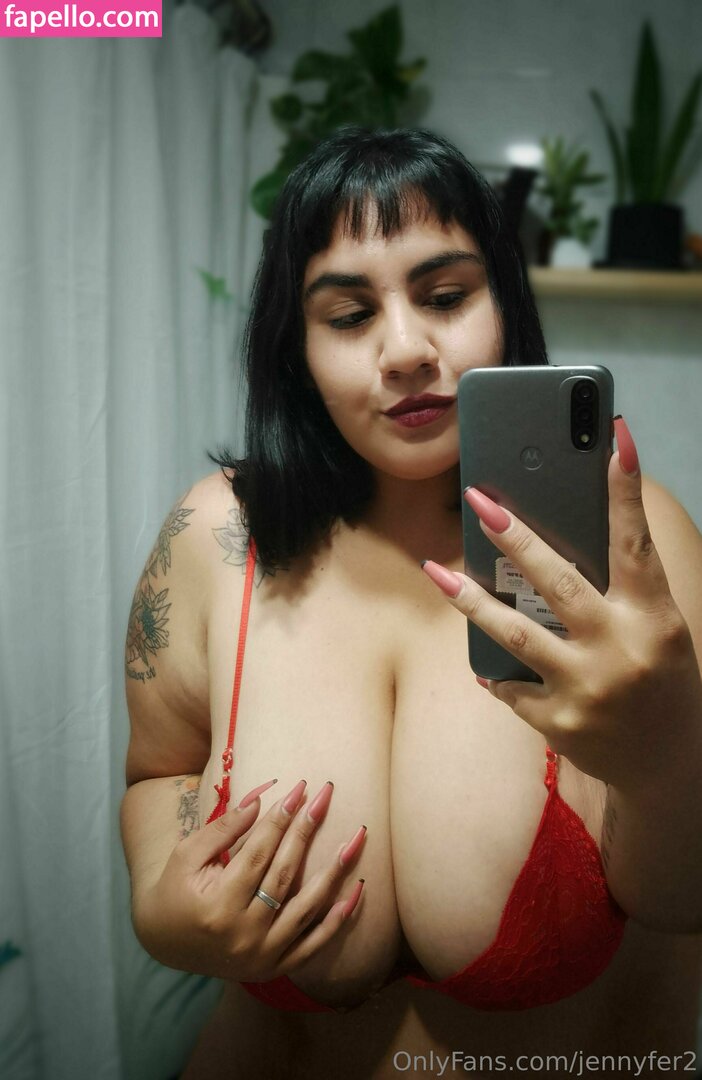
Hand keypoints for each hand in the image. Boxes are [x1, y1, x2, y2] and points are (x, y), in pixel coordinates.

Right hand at [133, 778, 365, 980]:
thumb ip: (222, 829)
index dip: (279, 819)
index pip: (257, 854)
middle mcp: (243, 935)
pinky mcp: (274, 968)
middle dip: (306, 830)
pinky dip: (337, 920)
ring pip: (306, 909)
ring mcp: (262, 955)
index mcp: (217, 906)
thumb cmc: (174, 890)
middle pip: (284, 874)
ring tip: (356, 838)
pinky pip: (314, 944)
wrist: (164, 943)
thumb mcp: (186, 855)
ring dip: (334, 872)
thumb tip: (261, 800)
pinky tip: (356, 892)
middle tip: (325, 796)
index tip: (299, 789)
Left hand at [422, 417, 701, 790]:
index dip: (625, 490)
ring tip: (438, 572)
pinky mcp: (557, 721)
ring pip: (514, 633)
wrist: (669, 764)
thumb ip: (617, 590)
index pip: (636, 542)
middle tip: (480, 501)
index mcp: (652, 616)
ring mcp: (585, 687)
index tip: (615, 437)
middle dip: (515, 540)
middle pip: (558, 583)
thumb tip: (556, 537)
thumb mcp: (655, 628)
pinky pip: (510, 685)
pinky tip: (481, 663)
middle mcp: (619, 648)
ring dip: (471, 600)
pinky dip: (495, 670)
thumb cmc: (659, 678)